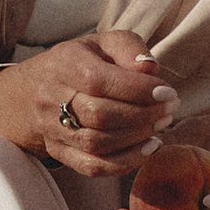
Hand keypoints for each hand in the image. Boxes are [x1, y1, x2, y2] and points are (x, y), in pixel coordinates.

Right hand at [0, 30, 177, 180]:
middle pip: (99, 115)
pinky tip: (148, 148)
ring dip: (137, 138)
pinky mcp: (57, 151)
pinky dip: (125, 162)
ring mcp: (51, 128)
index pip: (99, 81)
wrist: (39, 87)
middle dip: (143, 115)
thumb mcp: (105, 43)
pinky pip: (92, 166)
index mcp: (63, 63)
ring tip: (161, 125)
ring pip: (96, 144)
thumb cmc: (83, 61)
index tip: (168, 92)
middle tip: (169, 109)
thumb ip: (129, 48)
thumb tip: (149, 68)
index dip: (138, 90)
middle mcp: (50, 97)